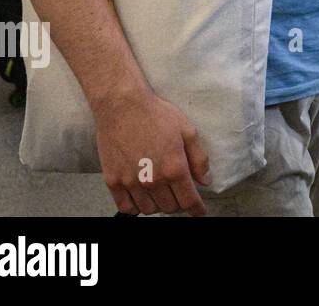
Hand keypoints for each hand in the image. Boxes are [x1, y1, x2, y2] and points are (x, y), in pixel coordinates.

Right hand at [94, 87, 210, 214]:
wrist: (122, 106)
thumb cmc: (157, 115)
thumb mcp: (188, 131)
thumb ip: (199, 159)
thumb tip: (205, 181)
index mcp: (174, 169)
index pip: (189, 201)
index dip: (197, 209)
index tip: (199, 211)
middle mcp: (153, 180)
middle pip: (170, 207)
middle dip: (179, 203)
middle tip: (179, 192)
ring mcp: (131, 183)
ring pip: (150, 210)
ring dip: (159, 205)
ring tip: (161, 192)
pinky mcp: (113, 181)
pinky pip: (126, 207)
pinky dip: (136, 207)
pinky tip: (142, 197)